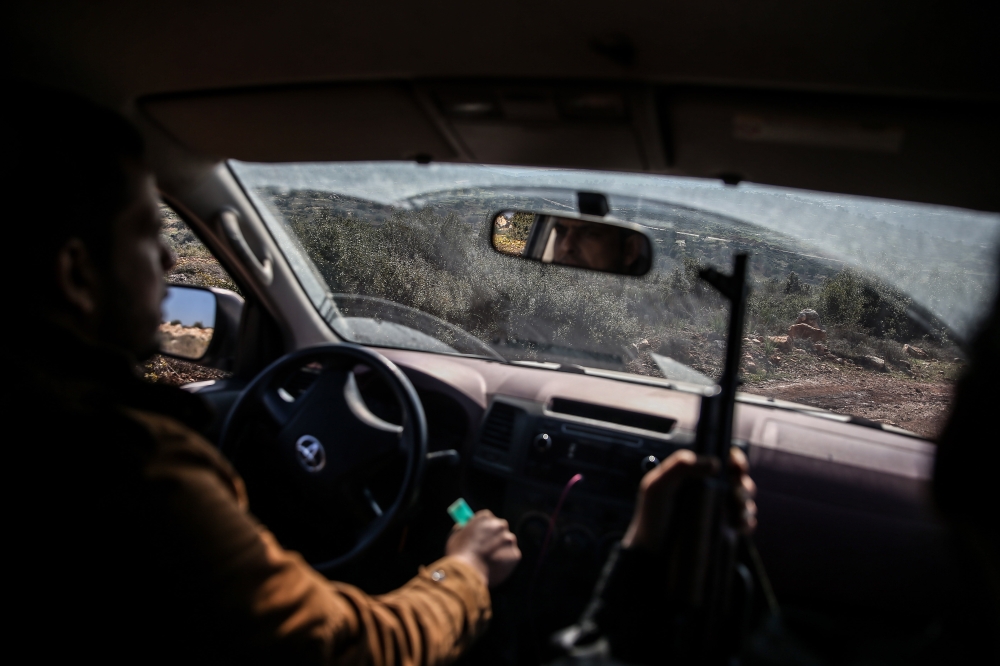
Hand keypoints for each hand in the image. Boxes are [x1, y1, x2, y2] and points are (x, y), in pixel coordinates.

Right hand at [446, 510, 521, 586]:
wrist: (468, 572)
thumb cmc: (458, 554)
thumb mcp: (455, 536)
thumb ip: (463, 529)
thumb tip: (465, 527)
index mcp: (485, 517)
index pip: (487, 518)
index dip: (483, 528)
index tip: (481, 534)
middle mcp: (500, 525)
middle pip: (500, 528)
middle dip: (495, 537)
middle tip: (487, 548)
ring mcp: (509, 540)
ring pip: (506, 544)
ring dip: (501, 550)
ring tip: (489, 562)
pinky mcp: (515, 554)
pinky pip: (510, 557)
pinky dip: (505, 562)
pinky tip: (494, 568)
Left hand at [621, 447, 756, 551]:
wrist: (653, 553)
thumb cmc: (652, 516)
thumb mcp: (658, 486)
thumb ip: (679, 466)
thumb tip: (714, 463)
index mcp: (695, 473)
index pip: (722, 458)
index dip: (734, 459)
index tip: (737, 466)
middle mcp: (709, 488)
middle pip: (739, 479)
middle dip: (744, 485)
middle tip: (736, 494)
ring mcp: (718, 509)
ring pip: (745, 500)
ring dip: (746, 504)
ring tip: (737, 513)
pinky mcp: (725, 529)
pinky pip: (746, 522)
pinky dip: (747, 522)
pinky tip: (738, 525)